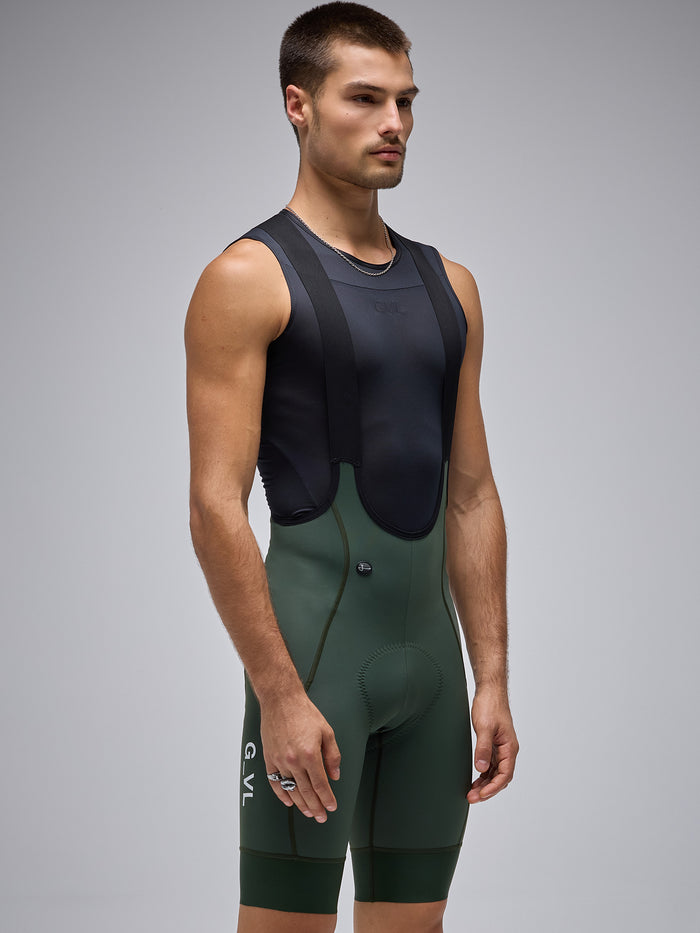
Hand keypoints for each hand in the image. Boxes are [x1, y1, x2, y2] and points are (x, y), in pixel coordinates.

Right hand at [260, 691, 340, 822]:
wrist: (281, 700)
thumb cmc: (305, 713)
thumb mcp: (326, 731)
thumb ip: (332, 756)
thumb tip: (335, 776)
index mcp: (310, 754)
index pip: (321, 784)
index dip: (327, 798)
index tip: (332, 807)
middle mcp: (294, 760)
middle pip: (306, 791)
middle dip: (316, 806)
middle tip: (322, 817)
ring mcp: (280, 760)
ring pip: (291, 789)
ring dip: (301, 803)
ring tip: (309, 812)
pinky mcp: (269, 758)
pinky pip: (275, 781)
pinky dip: (282, 794)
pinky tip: (289, 801)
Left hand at [467, 687, 518, 803]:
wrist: (489, 690)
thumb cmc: (490, 705)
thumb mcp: (484, 727)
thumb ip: (483, 748)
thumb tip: (481, 768)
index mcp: (509, 747)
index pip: (505, 774)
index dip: (493, 787)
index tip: (481, 795)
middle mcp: (507, 750)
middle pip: (500, 777)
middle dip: (487, 790)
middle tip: (471, 797)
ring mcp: (500, 748)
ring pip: (495, 773)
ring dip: (484, 784)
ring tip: (471, 793)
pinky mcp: (493, 744)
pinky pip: (490, 765)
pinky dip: (483, 774)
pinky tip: (475, 780)